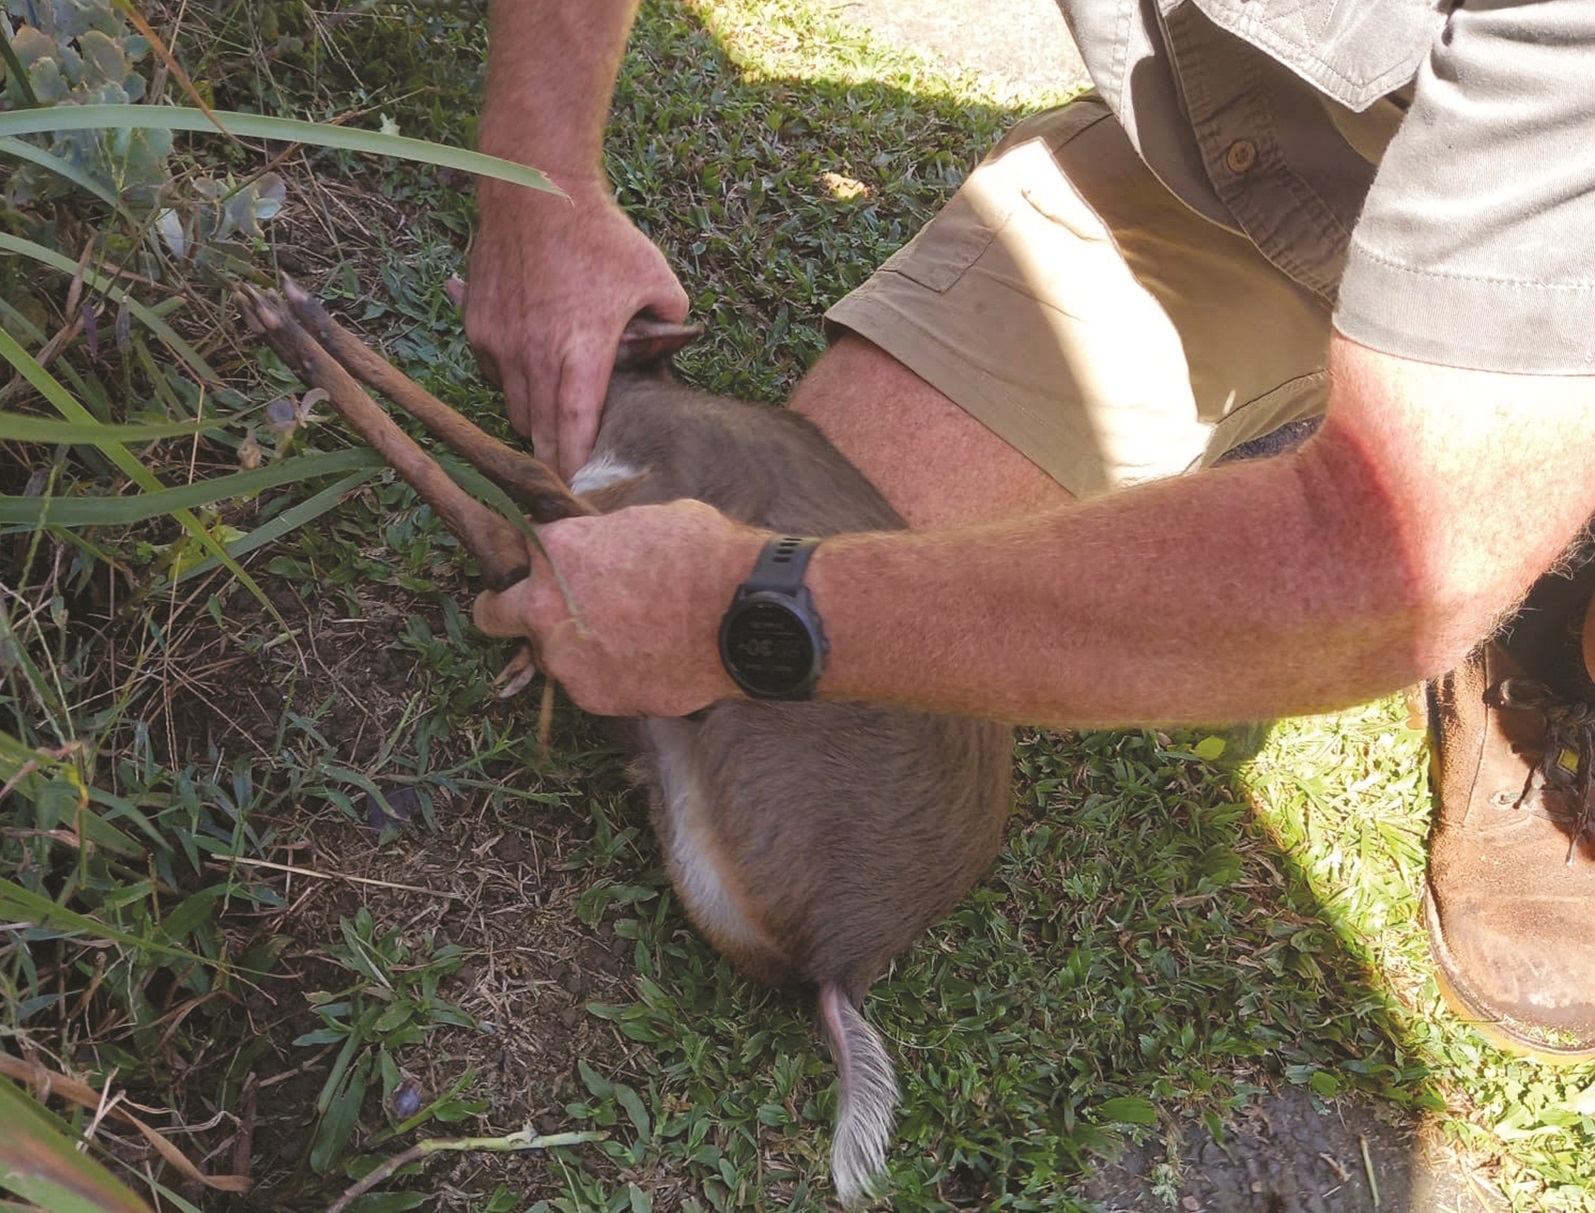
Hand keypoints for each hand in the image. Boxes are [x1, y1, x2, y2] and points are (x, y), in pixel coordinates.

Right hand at [465, 179, 688, 479]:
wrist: (536, 188)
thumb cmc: (599, 234)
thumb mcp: (655, 278)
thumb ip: (669, 324)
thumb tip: (669, 346)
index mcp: (581, 351)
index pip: (574, 429)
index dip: (575, 466)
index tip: (580, 493)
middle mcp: (534, 354)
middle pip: (538, 431)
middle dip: (553, 458)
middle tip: (567, 480)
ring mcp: (500, 342)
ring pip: (513, 406)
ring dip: (532, 421)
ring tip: (552, 425)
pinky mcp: (478, 327)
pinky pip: (494, 374)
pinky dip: (511, 381)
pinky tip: (532, 370)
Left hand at [474, 499, 765, 716]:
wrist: (746, 613)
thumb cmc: (704, 554)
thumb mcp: (646, 520)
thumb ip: (604, 538)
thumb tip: (602, 544)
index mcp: (555, 551)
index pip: (518, 552)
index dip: (538, 559)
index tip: (552, 565)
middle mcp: (545, 609)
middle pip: (493, 615)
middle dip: (507, 610)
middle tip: (543, 610)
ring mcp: (568, 661)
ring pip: (551, 656)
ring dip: (575, 648)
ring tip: (629, 637)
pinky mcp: (597, 698)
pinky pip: (592, 685)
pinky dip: (612, 676)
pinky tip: (650, 660)